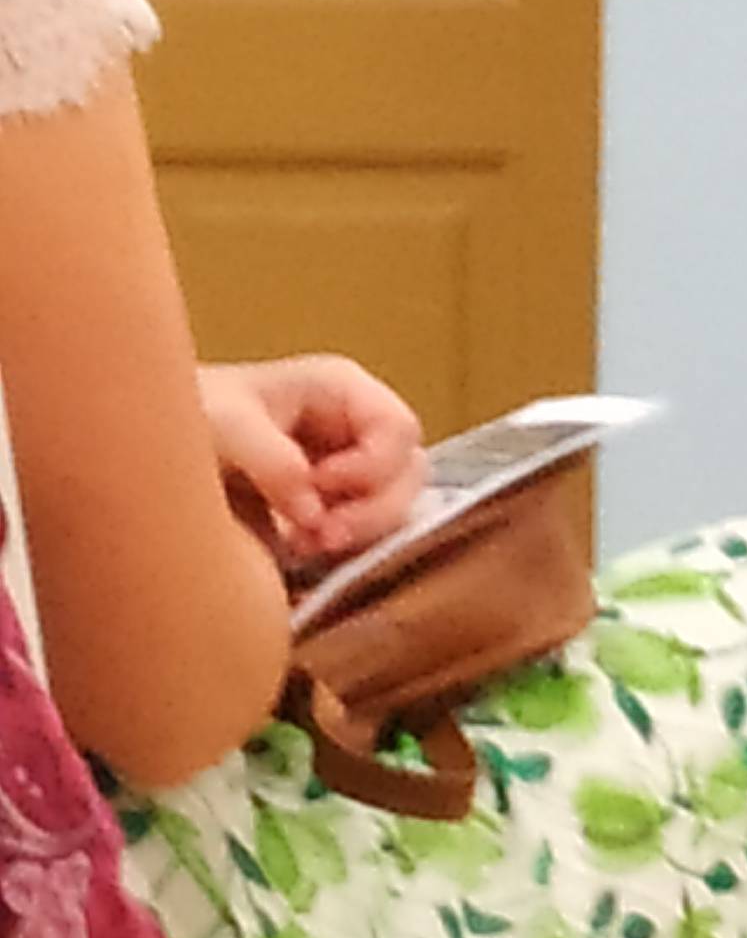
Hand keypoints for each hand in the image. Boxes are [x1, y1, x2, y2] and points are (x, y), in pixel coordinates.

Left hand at [197, 356, 426, 569]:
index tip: (320, 486)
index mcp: (341, 390)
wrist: (147, 443)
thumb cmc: (188, 413)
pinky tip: (298, 548)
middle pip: (408, 472)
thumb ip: (273, 461)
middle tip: (319, 535)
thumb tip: (312, 512)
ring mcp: (347, 466)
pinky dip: (341, 545)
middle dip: (372, 509)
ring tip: (307, 543)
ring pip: (394, 505)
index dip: (372, 466)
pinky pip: (366, 529)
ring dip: (359, 532)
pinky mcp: (331, 504)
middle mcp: (355, 426)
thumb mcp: (224, 424)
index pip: (398, 429)